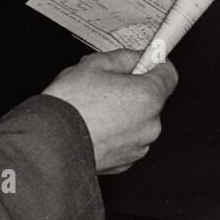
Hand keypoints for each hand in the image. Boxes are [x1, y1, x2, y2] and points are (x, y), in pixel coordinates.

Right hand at [42, 49, 177, 174]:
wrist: (50, 144)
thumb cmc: (70, 106)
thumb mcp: (94, 64)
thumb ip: (123, 57)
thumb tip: (135, 57)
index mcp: (148, 96)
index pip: (169, 73)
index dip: (155, 64)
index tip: (146, 60)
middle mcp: (150, 124)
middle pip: (152, 98)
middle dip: (134, 89)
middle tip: (108, 85)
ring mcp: (138, 145)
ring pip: (139, 120)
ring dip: (124, 113)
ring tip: (96, 108)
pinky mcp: (125, 162)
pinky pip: (127, 139)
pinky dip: (116, 133)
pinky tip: (95, 126)